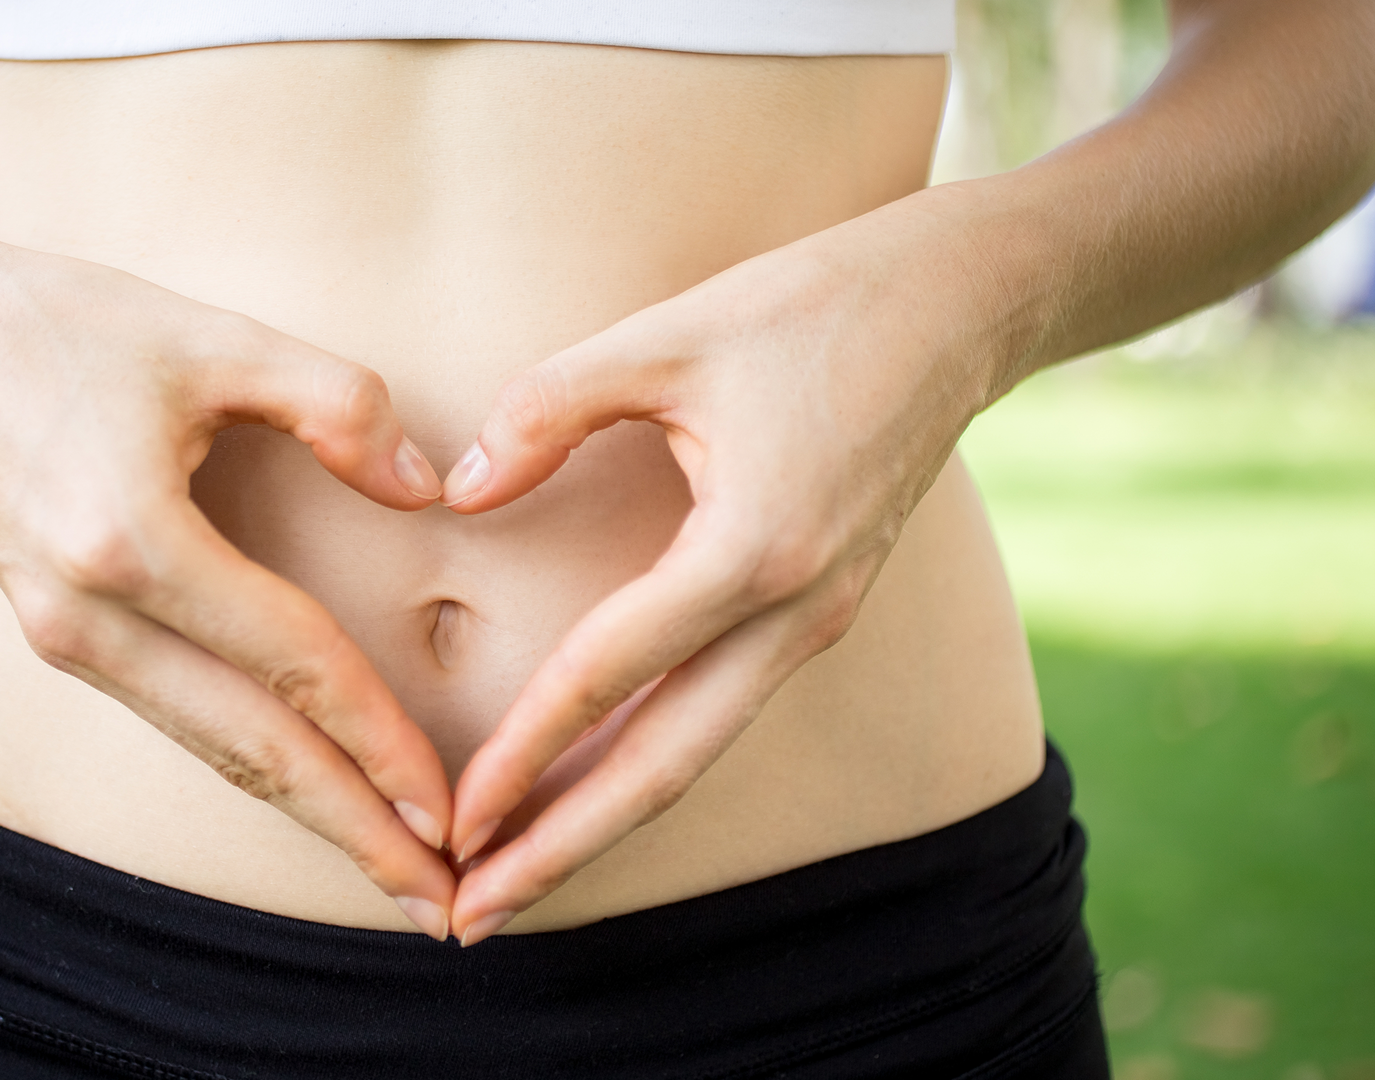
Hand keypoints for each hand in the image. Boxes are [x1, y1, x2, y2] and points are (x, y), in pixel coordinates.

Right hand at [0, 248, 458, 938]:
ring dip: (309, 814)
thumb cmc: (55, 322)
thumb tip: (429, 491)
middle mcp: (88, 617)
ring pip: (212, 749)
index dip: (380, 741)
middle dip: (355, 833)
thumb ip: (336, 403)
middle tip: (446, 909)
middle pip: (250, 752)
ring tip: (395, 870)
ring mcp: (63, 637)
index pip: (290, 666)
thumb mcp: (209, 335)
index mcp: (129, 541)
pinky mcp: (58, 635)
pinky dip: (253, 765)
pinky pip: (177, 717)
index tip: (453, 810)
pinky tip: (312, 789)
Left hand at [437, 212, 1000, 943]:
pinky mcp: (819, 612)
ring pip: (697, 753)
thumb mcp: (666, 336)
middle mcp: (794, 611)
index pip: (609, 674)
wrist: (960, 305)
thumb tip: (462, 491)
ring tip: (518, 876)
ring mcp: (816, 621)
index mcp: (753, 549)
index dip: (522, 753)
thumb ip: (549, 409)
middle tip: (475, 914)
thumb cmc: (812, 306)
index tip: (452, 820)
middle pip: (664, 767)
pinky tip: (591, 787)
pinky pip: (721, 711)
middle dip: (564, 846)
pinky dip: (650, 764)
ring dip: (605, 821)